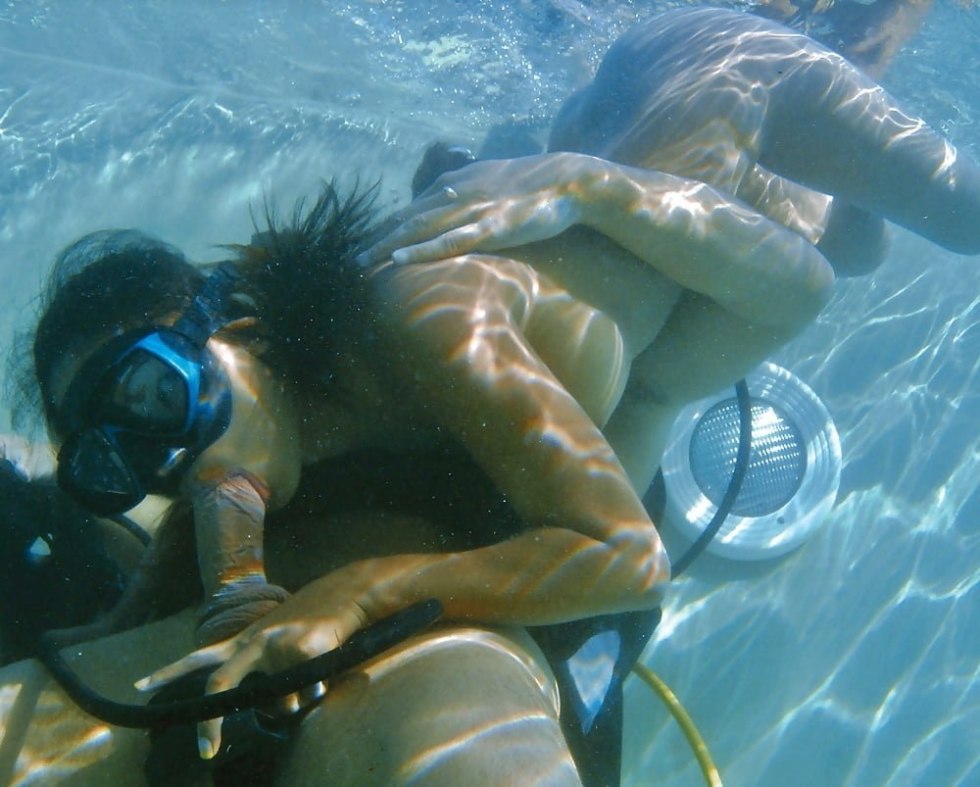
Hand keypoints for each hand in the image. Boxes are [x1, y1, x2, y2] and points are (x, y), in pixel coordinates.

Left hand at [135, 583, 369, 758]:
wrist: (346, 592)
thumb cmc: (310, 622)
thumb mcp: (276, 638)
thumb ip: (262, 672)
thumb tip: (273, 711)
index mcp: (245, 639)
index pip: (200, 657)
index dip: (169, 671)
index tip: (139, 686)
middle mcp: (256, 641)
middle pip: (222, 687)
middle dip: (210, 723)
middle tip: (205, 751)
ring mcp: (280, 645)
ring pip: (282, 703)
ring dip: (295, 702)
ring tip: (311, 676)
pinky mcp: (307, 650)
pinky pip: (310, 695)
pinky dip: (319, 692)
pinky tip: (325, 671)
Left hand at [360, 152, 606, 265]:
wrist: (572, 181)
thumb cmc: (538, 187)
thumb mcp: (498, 182)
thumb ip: (473, 191)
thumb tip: (455, 200)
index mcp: (459, 181)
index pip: (416, 205)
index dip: (393, 225)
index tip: (371, 240)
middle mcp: (458, 192)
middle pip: (410, 218)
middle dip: (380, 236)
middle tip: (353, 256)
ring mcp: (472, 210)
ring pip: (420, 229)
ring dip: (388, 245)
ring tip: (362, 260)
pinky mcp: (491, 229)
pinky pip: (448, 242)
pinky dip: (421, 250)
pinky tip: (398, 259)